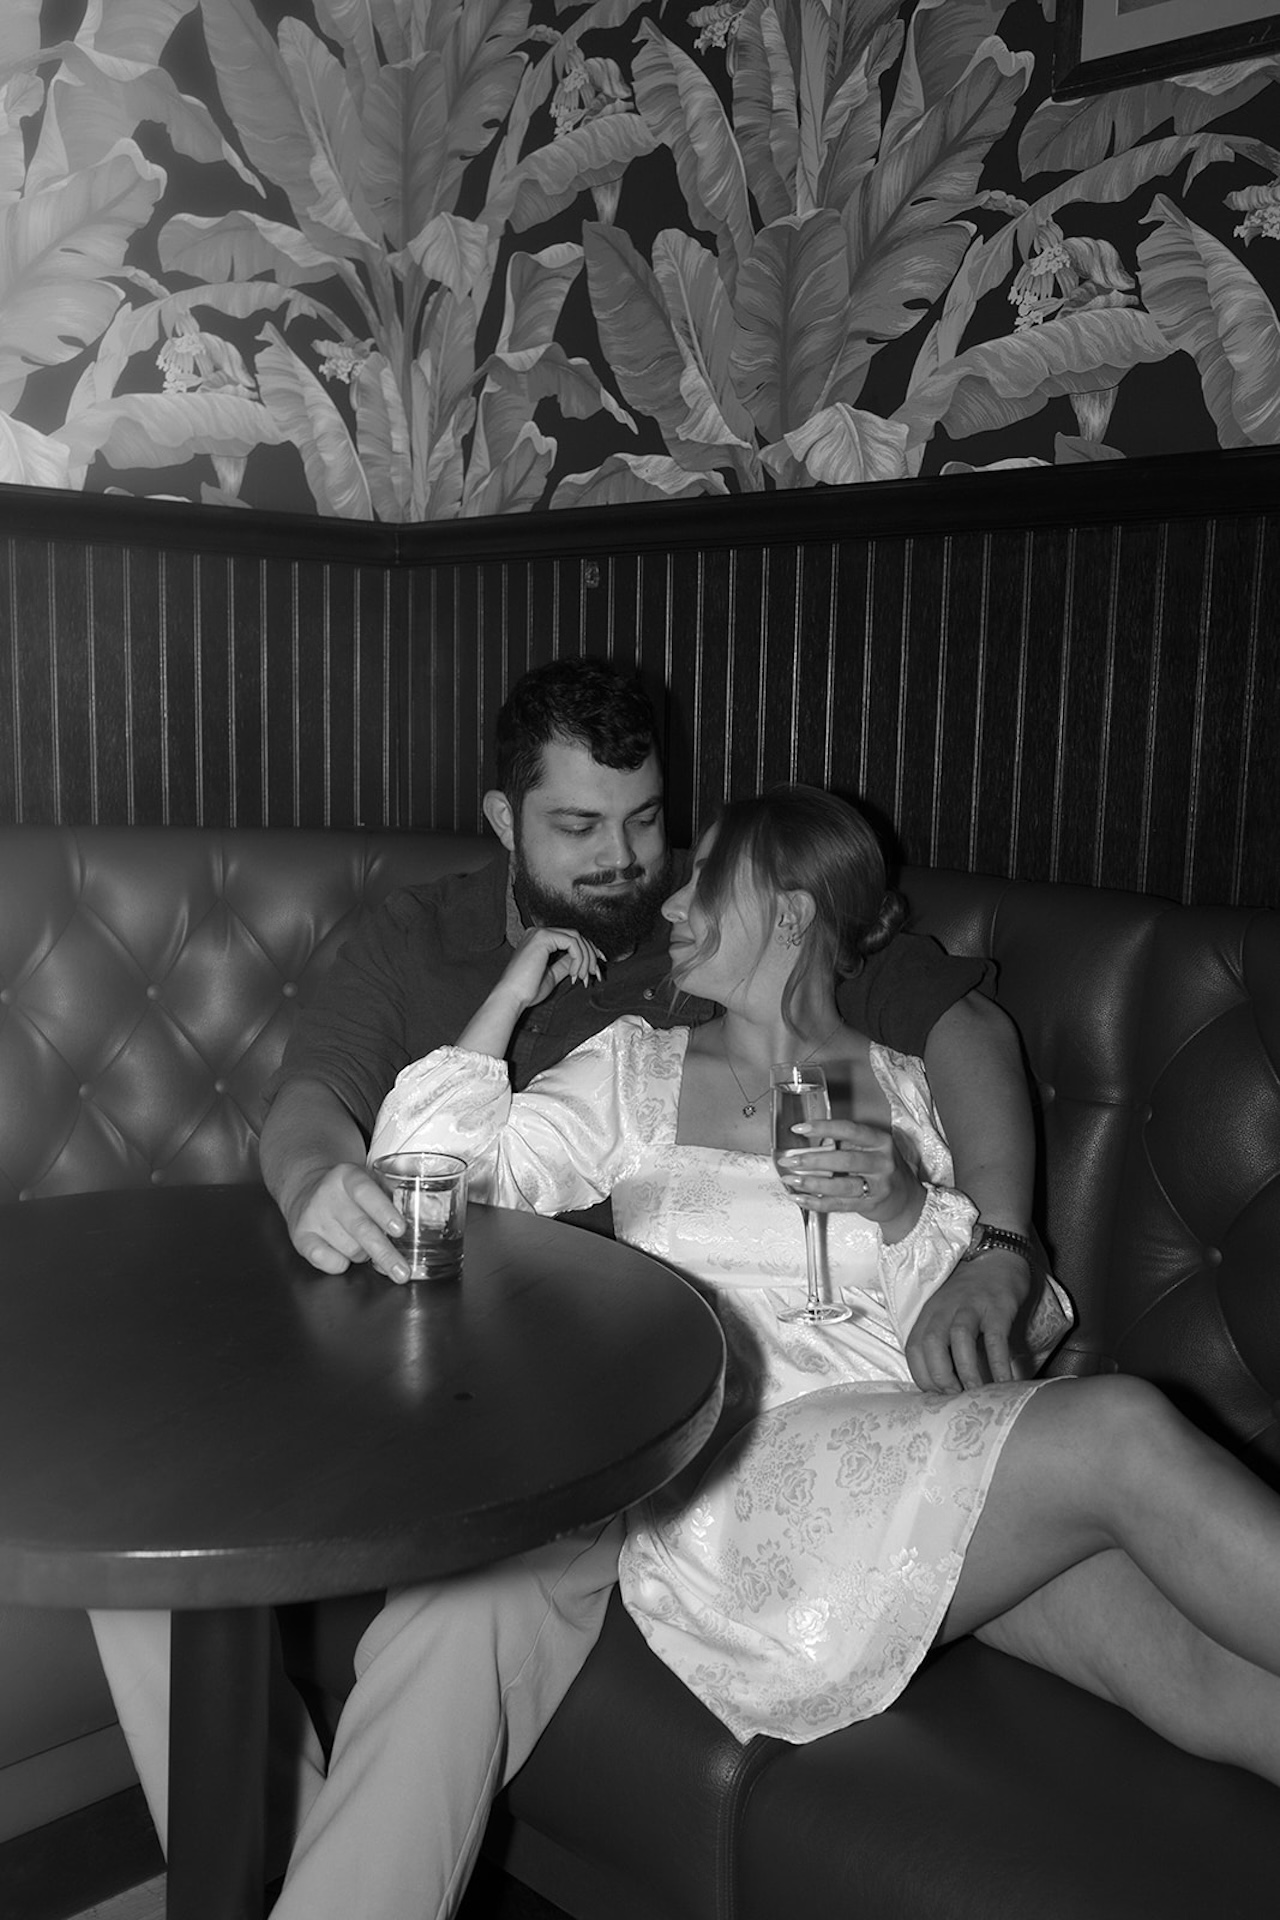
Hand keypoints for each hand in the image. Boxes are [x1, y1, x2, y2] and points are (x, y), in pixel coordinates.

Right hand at [284, 1161, 413, 1282]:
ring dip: (364, 1254)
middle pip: (360, 1228)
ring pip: (350, 1249)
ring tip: (363, 1243)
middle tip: (403, 1272)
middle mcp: (327, 1194)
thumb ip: (390, 1196)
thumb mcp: (368, 1181)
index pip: (365, 1192)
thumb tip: (421, 1223)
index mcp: (348, 1175)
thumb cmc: (348, 1191)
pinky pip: (327, 1261)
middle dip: (385, 1253)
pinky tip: (343, 1253)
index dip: (383, 1211)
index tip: (400, 1229)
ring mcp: (312, 1215)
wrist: (305, 1187)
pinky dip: (341, 1264)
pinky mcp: (300, 1236)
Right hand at [502, 926, 602, 1010]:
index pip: (570, 939)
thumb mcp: (552, 975)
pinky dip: (578, 959)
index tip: (596, 969)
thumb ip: (564, 964)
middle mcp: (538, 933)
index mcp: (539, 940)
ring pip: (577, 938)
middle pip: (576, 936)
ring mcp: (540, 933)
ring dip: (586, 959)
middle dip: (591, 956)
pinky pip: (572, 943)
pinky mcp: (543, 937)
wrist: (512, 998)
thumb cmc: (526, 991)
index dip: (588, 952)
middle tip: (595, 975)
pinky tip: (573, 975)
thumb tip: (580, 960)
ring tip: (583, 978)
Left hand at [781, 1118, 922, 1237]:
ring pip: (840, 1186)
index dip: (823, 1127)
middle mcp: (882, 1163)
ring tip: (791, 1180)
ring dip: (811, 1183)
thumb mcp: (872, 1149)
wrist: (906, 1199)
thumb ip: (847, 1144)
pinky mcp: (870, 1205)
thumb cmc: (882, 1168)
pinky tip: (800, 1198)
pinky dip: (816, 1202)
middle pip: (844, 1160)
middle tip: (789, 1160)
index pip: (850, 1130)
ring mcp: (878, 1186)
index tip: (799, 1128)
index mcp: (880, 1142)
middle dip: (812, 1160)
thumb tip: (809, 1142)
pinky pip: (839, 1205)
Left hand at [904, 1249, 1032, 1392]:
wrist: (998, 1257)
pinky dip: (998, 1364)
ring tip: (976, 1393)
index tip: (936, 1396)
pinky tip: (1005, 1383)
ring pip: (959, 1340)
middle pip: (931, 1344)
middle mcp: (945, 1308)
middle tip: (955, 1397)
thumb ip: (939, 1340)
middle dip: (939, 1376)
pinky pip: (996, 1339)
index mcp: (929, 1313)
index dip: (922, 1376)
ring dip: (966, 1371)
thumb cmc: (969, 1293)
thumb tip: (942, 1384)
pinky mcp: (997, 1307)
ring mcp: (971, 1306)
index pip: (913, 1348)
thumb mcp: (945, 1311)